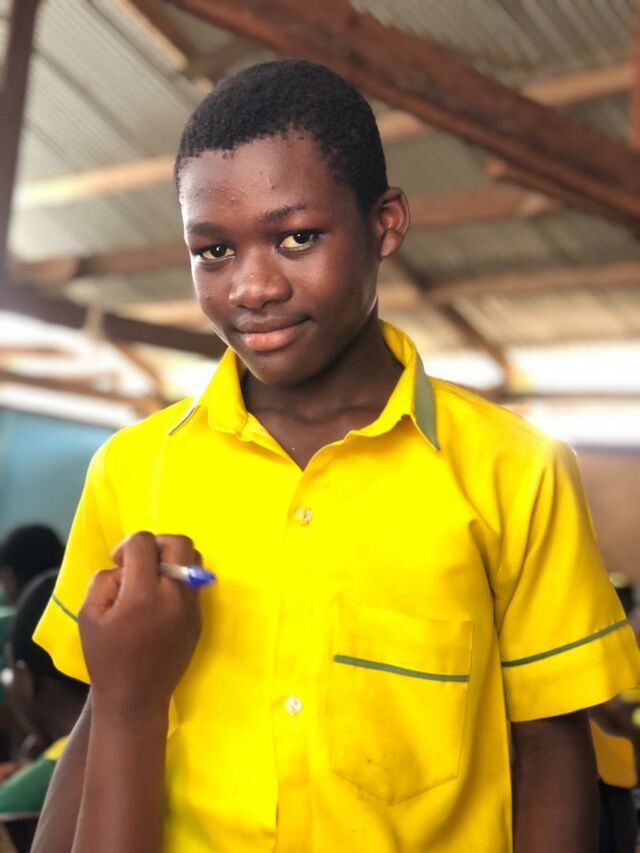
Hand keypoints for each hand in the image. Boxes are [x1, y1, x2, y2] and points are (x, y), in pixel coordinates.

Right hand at [78, 532, 201, 719]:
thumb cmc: (106, 659)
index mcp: (143, 595)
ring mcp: (192, 607)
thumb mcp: (89, 616)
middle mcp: (174, 596)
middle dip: (157, 542)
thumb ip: (105, 580)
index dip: (126, 546)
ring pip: (193, 559)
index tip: (119, 563)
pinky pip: (194, 583)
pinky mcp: (199, 619)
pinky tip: (160, 599)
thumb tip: (126, 566)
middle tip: (140, 562)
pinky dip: (178, 580)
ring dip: (172, 559)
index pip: (144, 543)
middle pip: (179, 543)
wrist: (136, 700)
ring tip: (152, 578)